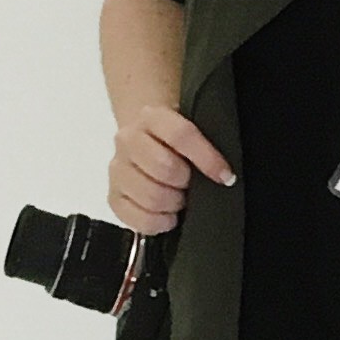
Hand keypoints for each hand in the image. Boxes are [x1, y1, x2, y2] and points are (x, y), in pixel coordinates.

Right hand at [109, 103, 233, 233]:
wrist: (147, 141)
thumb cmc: (177, 141)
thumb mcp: (193, 128)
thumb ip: (207, 142)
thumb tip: (225, 174)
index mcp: (151, 117)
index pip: (181, 135)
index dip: (207, 159)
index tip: (225, 176)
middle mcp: (128, 140)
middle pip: (164, 168)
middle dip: (187, 183)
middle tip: (193, 185)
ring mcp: (118, 170)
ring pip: (152, 196)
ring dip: (174, 203)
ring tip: (180, 198)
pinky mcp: (113, 197)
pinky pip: (139, 219)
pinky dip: (160, 222)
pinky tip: (168, 214)